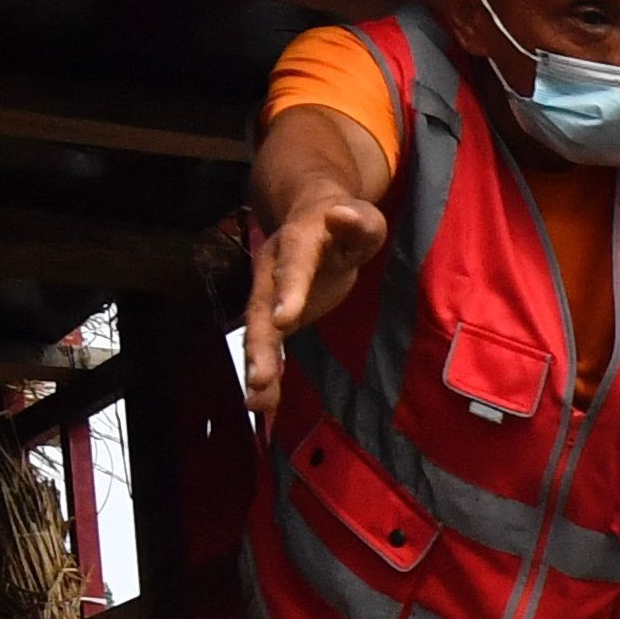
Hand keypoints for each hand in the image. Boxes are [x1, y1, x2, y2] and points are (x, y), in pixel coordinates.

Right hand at [241, 189, 390, 420]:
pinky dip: (266, 374)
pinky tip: (262, 405)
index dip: (288, 289)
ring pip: (260, 332)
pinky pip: (268, 346)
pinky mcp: (275, 317)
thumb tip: (343, 213)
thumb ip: (359, 223)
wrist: (314, 218)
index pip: (293, 263)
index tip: (285, 318)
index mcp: (298, 241)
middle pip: (262, 306)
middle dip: (261, 343)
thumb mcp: (363, 220)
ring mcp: (270, 294)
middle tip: (259, 377)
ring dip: (258, 365)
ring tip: (257, 402)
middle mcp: (273, 270)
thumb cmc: (347, 221)